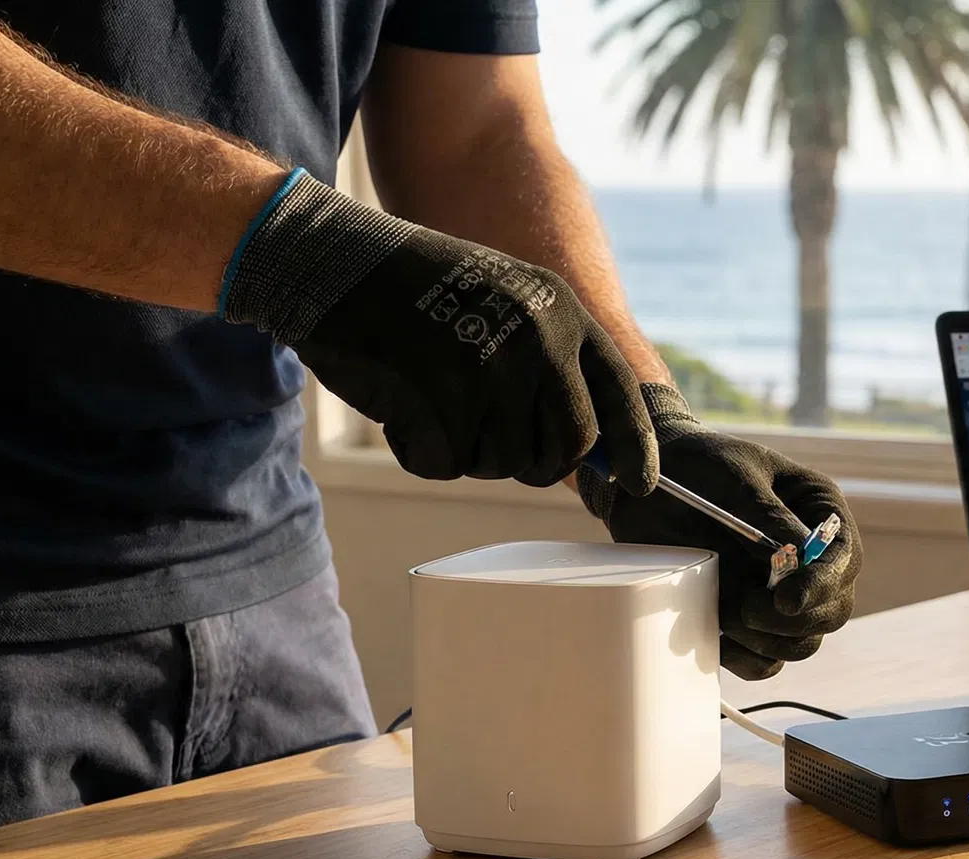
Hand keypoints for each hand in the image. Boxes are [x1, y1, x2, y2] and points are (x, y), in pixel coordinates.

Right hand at [222, 170, 656, 490]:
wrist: (333, 261)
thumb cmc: (416, 291)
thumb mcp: (506, 301)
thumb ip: (552, 361)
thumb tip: (591, 445)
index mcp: (561, 312)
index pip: (619, 394)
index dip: (633, 449)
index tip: (635, 487)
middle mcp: (539, 341)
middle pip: (567, 449)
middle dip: (533, 460)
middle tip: (484, 432)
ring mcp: (493, 371)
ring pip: (505, 464)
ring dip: (466, 448)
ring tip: (433, 393)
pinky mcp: (442, 400)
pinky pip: (447, 464)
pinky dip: (419, 448)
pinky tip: (402, 401)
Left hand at [580, 385, 861, 679]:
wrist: (647, 487)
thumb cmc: (697, 465)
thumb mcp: (731, 475)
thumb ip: (765, 513)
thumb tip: (800, 556)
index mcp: (818, 511)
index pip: (843, 558)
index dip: (823, 585)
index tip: (786, 600)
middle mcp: (809, 559)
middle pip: (833, 610)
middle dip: (793, 620)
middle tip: (745, 608)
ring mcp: (780, 593)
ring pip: (803, 642)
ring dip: (767, 641)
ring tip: (725, 613)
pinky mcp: (749, 620)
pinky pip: (766, 661)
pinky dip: (745, 658)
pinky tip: (716, 635)